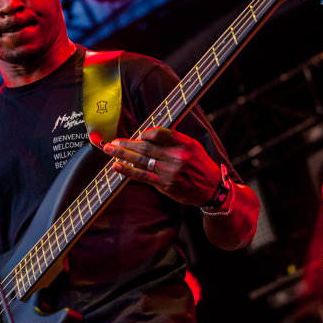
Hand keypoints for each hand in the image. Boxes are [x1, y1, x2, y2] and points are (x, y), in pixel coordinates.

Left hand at [102, 127, 220, 206]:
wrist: (213, 189)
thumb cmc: (200, 165)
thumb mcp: (192, 147)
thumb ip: (173, 140)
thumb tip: (148, 135)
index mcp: (184, 144)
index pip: (160, 133)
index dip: (146, 133)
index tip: (138, 135)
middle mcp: (177, 156)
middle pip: (146, 146)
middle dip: (126, 143)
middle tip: (113, 141)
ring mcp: (170, 171)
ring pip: (141, 160)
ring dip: (122, 154)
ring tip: (109, 150)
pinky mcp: (165, 185)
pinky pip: (143, 176)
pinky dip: (128, 170)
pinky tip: (116, 166)